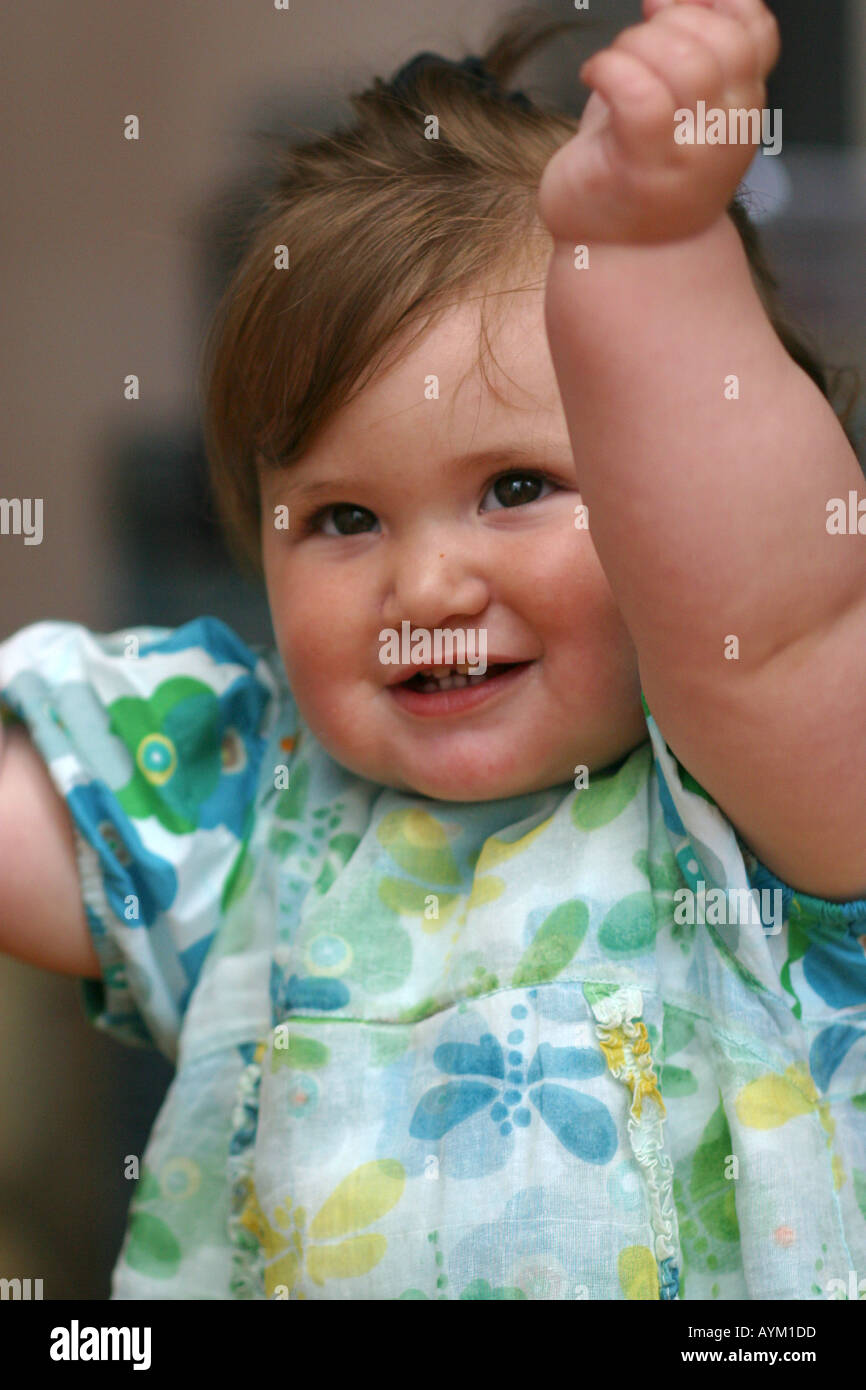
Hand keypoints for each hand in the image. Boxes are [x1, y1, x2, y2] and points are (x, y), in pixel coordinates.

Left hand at [537, 0, 780, 244]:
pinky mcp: (643, 166)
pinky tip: (593, 75)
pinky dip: (608, 68)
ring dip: (634, 46)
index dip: (711, 2)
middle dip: (666, 24)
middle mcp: (725, 131)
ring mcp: (689, 153)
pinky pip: (637, 92)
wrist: (618, 254)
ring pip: (682, 60)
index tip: (663, 9)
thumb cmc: (637, 173)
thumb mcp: (674, 105)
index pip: (755, 31)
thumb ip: (686, 52)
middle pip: (719, 40)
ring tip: (610, 68)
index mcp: (740, 107)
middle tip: (631, 49)